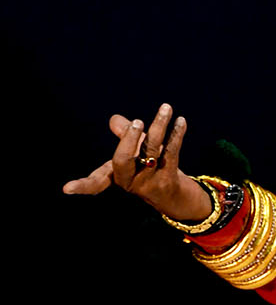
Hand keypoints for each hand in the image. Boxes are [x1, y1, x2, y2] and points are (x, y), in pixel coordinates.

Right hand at [63, 103, 212, 223]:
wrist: (176, 197)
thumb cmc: (150, 171)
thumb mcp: (135, 154)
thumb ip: (126, 137)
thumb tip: (114, 120)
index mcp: (117, 176)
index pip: (96, 180)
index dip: (82, 184)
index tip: (66, 189)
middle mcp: (131, 181)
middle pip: (123, 161)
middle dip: (128, 140)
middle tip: (137, 121)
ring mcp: (150, 182)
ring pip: (151, 150)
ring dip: (159, 126)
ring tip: (165, 108)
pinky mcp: (169, 180)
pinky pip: (171, 152)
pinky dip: (176, 134)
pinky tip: (180, 121)